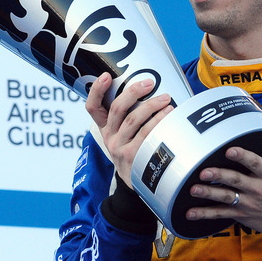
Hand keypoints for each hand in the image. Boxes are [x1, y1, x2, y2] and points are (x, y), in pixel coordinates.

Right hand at [85, 72, 173, 188]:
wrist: (137, 184)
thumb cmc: (135, 151)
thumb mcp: (123, 136)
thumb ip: (129, 117)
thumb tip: (150, 90)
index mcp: (105, 128)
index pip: (92, 107)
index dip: (96, 90)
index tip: (106, 75)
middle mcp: (110, 137)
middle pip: (117, 109)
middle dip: (133, 92)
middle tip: (149, 82)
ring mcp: (120, 148)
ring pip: (133, 120)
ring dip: (151, 106)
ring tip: (166, 99)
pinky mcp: (133, 157)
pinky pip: (146, 135)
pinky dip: (158, 122)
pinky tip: (168, 116)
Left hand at [185, 111, 261, 233]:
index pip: (255, 163)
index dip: (242, 156)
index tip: (229, 150)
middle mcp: (258, 188)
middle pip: (236, 180)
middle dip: (219, 175)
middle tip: (204, 171)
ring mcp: (248, 202)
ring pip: (226, 197)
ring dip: (209, 193)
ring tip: (194, 189)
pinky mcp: (241, 213)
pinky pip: (221, 214)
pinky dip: (205, 214)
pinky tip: (190, 212)